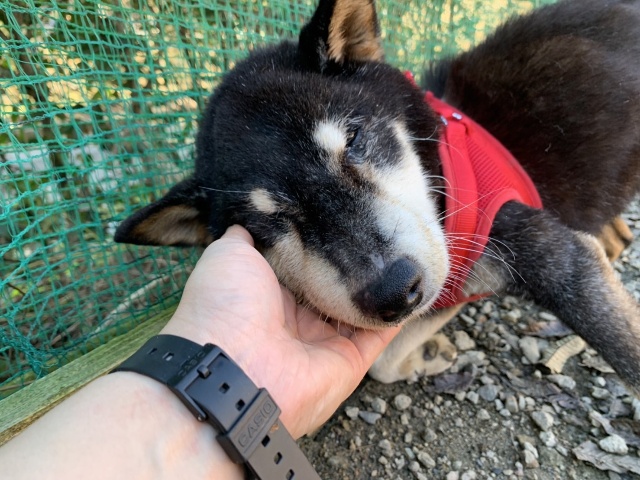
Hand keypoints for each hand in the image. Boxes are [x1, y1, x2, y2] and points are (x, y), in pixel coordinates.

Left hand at [162, 225, 400, 437]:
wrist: (235, 367)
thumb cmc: (227, 304)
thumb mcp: (228, 254)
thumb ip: (246, 235)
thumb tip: (257, 217)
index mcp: (268, 294)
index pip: (302, 264)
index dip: (320, 242)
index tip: (340, 213)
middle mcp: (297, 319)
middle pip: (334, 285)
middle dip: (352, 262)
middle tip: (378, 226)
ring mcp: (325, 341)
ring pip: (360, 308)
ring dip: (379, 284)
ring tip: (402, 250)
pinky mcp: (350, 360)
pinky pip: (380, 333)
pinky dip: (397, 312)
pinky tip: (413, 283)